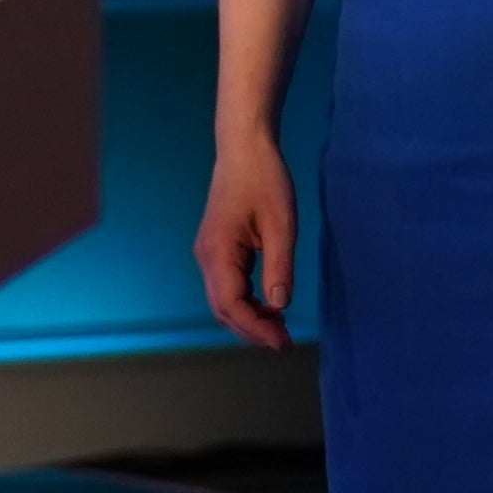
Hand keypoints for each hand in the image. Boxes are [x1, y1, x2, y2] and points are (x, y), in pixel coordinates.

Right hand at [196, 132, 300, 348]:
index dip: (255, 329)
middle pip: (223, 309)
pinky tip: (270, 308)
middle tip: (285, 343)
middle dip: (252, 330)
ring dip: (249, 319)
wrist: (244, 150)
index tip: (282, 342)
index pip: (230, 305)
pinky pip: (228, 286)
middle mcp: (206, 257)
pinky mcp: (218, 250)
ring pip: (224, 300)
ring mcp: (209, 254)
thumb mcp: (282, 225)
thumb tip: (280, 306)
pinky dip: (247, 303)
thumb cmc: (265, 181)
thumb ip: (280, 267)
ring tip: (280, 330)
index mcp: (217, 252)